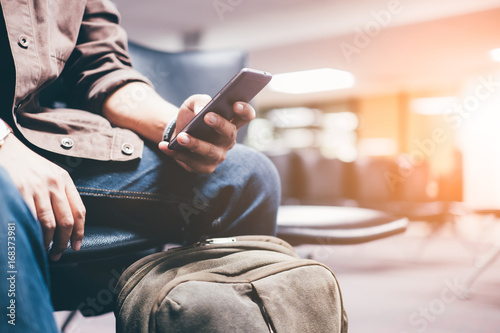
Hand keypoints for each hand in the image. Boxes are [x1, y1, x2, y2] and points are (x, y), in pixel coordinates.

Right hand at [0, 136, 84, 260]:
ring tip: (44, 250)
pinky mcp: (19, 191)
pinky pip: (30, 219)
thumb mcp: (48, 172)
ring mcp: (36, 188)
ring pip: (48, 224)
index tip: (77, 245)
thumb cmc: (25, 163)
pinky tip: (30, 240)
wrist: (3, 146)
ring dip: (47, 242)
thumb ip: (59, 192)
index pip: (79, 211)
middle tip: (58, 253)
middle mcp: (53, 183)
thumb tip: (65, 222)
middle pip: (66, 221)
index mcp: (64, 179)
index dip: (80, 232)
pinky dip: (32, 233)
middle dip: (64, 242)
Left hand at [158, 94, 254, 172]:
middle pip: (229, 134)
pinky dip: (176, 154)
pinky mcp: (204, 167)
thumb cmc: (191, 116)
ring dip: (195, 144)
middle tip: (207, 117)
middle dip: (219, 125)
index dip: (244, 111)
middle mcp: (228, 140)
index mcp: (231, 122)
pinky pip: (190, 162)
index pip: (245, 116)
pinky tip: (164, 146)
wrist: (177, 132)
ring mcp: (218, 155)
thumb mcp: (194, 103)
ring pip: (210, 151)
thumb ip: (200, 101)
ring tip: (181, 136)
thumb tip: (201, 111)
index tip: (235, 104)